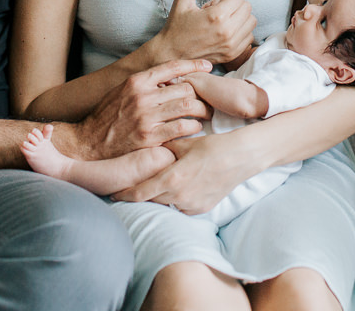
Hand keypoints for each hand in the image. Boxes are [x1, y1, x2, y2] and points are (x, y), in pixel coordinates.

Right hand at [55, 58, 212, 160]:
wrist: (88, 143)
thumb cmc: (107, 117)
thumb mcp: (121, 92)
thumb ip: (144, 84)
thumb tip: (171, 77)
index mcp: (136, 82)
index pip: (172, 67)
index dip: (193, 65)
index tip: (208, 66)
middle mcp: (142, 96)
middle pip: (184, 87)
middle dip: (202, 92)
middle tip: (211, 98)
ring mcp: (146, 117)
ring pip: (186, 106)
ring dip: (202, 110)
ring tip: (207, 114)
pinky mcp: (149, 137)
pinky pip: (180, 128)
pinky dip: (193, 127)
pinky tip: (195, 128)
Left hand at [111, 132, 257, 213]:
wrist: (242, 157)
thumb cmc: (213, 146)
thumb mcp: (183, 144)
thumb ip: (161, 151)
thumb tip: (144, 152)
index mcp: (172, 180)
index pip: (138, 193)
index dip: (122, 194)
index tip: (112, 193)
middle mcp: (179, 197)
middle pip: (150, 200)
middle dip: (139, 194)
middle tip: (128, 186)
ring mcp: (191, 206)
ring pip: (165, 204)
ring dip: (158, 196)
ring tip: (154, 185)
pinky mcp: (201, 209)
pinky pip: (181, 207)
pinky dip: (175, 199)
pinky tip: (178, 188)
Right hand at [152, 0, 256, 64]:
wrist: (172, 54)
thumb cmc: (176, 26)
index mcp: (216, 16)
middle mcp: (227, 32)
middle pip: (247, 6)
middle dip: (234, 3)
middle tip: (218, 7)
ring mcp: (231, 45)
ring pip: (251, 21)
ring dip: (239, 16)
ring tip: (222, 19)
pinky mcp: (233, 54)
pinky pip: (250, 36)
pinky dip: (241, 30)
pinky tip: (226, 30)